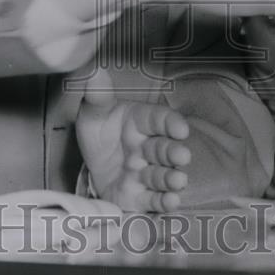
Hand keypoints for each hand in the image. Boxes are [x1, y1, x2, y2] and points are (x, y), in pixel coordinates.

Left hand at [76, 70, 190, 211]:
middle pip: (164, 149)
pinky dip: (163, 202)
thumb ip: (97, 96)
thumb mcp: (93, 112)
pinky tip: (171, 202)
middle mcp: (148, 147)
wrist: (92, 164)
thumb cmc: (99, 131)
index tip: (181, 129)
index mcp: (140, 121)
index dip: (171, 123)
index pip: (159, 119)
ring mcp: (145, 172)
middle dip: (174, 153)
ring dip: (172, 179)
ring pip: (162, 175)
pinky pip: (153, 199)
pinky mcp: (140, 196)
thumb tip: (94, 72)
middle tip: (182, 156)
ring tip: (178, 181)